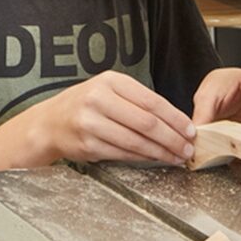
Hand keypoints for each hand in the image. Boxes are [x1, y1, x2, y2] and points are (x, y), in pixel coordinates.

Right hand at [28, 71, 195, 165]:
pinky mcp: (88, 145)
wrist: (50, 123)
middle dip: (173, 139)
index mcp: (110, 82)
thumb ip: (137, 101)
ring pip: (137, 141)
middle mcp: (99, 99)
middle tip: (187, 148)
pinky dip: (143, 158)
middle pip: (147, 123)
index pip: (152, 101)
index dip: (175, 118)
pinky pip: (123, 154)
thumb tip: (174, 120)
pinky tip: (155, 158)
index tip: (190, 130)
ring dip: (161, 152)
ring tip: (176, 156)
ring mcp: (91, 123)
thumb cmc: (84, 106)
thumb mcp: (108, 91)